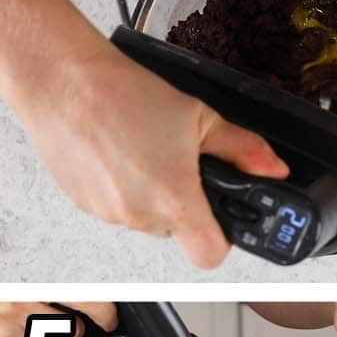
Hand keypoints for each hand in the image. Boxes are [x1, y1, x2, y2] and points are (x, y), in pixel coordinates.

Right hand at [15, 44, 287, 268]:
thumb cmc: (123, 95)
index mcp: (173, 199)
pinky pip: (118, 206)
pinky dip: (127, 187)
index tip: (226, 215)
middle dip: (189, 201)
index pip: (209, 254)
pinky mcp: (84, 204)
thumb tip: (273, 169)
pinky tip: (124, 152)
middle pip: (179, 231)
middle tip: (185, 162)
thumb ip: (243, 149)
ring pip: (148, 218)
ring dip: (156, 193)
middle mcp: (138, 214)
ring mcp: (107, 213)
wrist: (63, 82)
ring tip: (150, 149)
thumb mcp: (201, 118)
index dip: (224, 238)